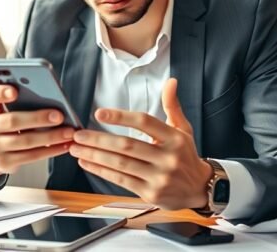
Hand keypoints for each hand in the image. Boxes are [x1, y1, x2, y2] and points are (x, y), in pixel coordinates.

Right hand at [0, 84, 74, 185]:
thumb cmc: (9, 118)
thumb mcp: (9, 106)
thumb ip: (22, 98)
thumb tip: (52, 97)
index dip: (0, 93)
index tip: (15, 91)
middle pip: (12, 121)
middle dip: (37, 118)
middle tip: (60, 116)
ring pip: (24, 141)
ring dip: (50, 136)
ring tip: (69, 132)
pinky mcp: (3, 162)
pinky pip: (30, 156)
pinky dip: (50, 150)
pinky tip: (64, 145)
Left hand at [69, 78, 212, 209]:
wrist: (199, 189)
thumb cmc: (185, 155)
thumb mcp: (183, 129)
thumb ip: (172, 105)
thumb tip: (171, 81)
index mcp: (174, 138)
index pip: (144, 122)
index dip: (121, 117)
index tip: (99, 113)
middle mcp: (167, 157)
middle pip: (127, 145)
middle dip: (99, 139)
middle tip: (78, 134)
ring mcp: (159, 177)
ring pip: (121, 164)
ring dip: (95, 155)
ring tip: (76, 148)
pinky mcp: (150, 193)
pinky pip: (121, 180)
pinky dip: (101, 170)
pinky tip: (87, 162)